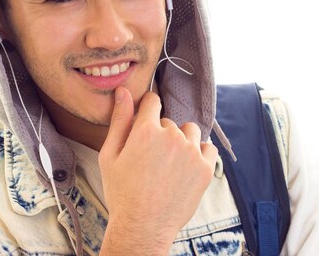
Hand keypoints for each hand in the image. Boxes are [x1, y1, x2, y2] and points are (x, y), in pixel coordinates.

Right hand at [98, 87, 217, 255]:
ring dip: (181, 141)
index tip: (145, 123)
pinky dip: (199, 154)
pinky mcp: (205, 169)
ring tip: (168, 163)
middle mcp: (171, 137)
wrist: (143, 227)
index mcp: (145, 130)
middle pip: (168, 121)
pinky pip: (208, 148)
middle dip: (160, 133)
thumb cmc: (121, 192)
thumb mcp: (110, 155)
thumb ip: (119, 120)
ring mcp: (191, 153)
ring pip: (189, 131)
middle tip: (150, 158)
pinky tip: (185, 168)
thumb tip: (123, 91)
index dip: (147, 110)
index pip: (152, 101)